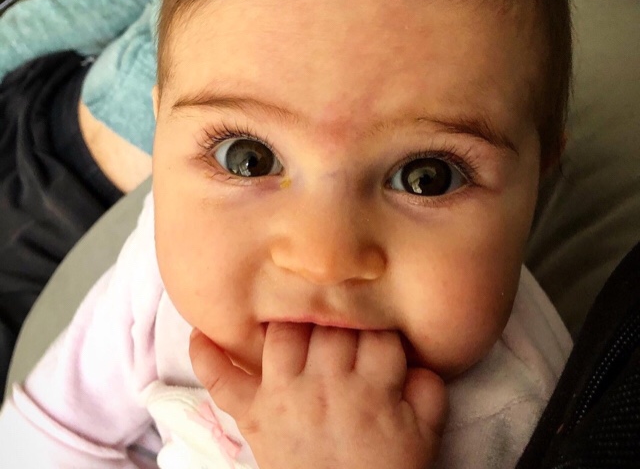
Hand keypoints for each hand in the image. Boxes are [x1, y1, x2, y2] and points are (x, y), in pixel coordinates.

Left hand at [190, 324, 447, 468]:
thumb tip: (414, 358)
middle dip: (340, 321)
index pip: (376, 333)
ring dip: (290, 323)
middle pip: (329, 326)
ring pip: (281, 335)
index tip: (378, 338)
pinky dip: (208, 357)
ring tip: (301, 324)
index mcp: (371, 389)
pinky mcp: (252, 417)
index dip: (379, 330)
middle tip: (344, 332)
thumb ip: (427, 391)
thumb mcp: (424, 437)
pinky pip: (222, 381)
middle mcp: (324, 385)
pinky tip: (201, 332)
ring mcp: (282, 397)